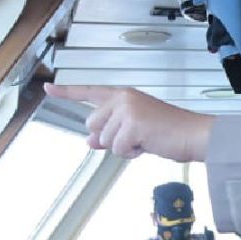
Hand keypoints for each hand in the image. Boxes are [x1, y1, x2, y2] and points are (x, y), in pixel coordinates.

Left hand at [44, 84, 214, 160]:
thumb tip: (89, 141)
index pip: (89, 92)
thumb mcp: (135, 131)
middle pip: (93, 125)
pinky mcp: (132, 123)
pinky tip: (147, 144)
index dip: (66, 91)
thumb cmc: (169, 132)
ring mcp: (127, 109)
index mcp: (124, 95)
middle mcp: (122, 98)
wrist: (193, 135)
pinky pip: (117, 148)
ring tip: (145, 140)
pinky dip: (131, 153)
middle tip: (135, 137)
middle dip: (109, 138)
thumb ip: (110, 133)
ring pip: (104, 140)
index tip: (47, 87)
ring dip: (123, 147)